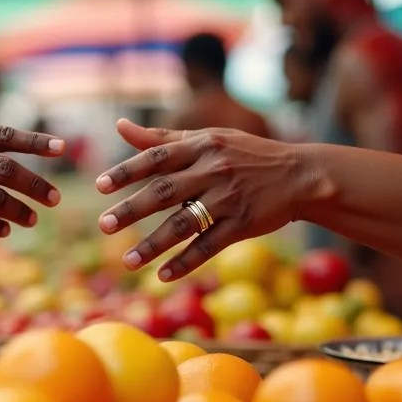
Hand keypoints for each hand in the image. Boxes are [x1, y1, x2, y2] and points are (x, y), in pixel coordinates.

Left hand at [94, 119, 311, 280]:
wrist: (301, 175)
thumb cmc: (247, 155)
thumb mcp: (209, 139)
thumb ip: (163, 138)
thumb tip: (120, 126)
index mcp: (202, 146)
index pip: (157, 157)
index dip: (127, 171)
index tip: (100, 186)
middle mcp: (213, 170)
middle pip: (165, 191)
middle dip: (132, 209)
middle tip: (104, 225)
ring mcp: (229, 198)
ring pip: (184, 224)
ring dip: (153, 244)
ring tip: (127, 261)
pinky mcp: (243, 224)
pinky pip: (209, 246)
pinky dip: (186, 262)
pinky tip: (163, 275)